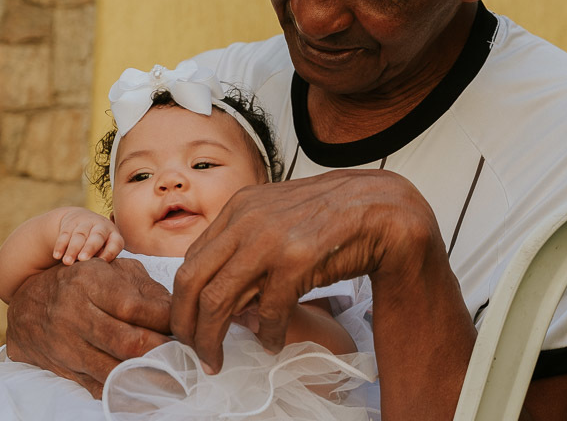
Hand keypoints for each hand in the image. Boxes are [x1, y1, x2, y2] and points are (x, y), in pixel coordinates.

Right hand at [5, 257, 171, 397]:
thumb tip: (178, 310)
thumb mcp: (112, 270)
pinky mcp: (64, 370)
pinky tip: (147, 386)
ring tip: (174, 371)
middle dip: (163, 350)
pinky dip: (126, 390)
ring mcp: (67, 346)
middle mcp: (75, 314)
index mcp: (89, 282)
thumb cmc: (82, 282)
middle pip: (127, 342)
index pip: (134, 306)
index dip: (166, 319)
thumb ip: (146, 287)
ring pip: (114, 369)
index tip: (184, 324)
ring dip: (149, 373)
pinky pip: (99, 387)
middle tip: (185, 351)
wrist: (27, 305)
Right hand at [52, 209, 123, 264]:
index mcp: (114, 234)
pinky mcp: (70, 223)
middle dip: (89, 248)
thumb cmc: (98, 243)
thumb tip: (97, 274)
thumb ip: (102, 258)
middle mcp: (101, 226)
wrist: (82, 219)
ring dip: (72, 249)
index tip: (102, 263)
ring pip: (79, 235)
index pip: (115, 243)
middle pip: (97, 236)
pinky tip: (57, 255)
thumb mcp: (105, 248)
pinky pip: (64, 234)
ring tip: (67, 262)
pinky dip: (60, 245)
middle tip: (83, 259)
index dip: (110, 253)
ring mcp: (86, 223)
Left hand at [170, 169, 437, 370]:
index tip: (190, 325)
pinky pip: (268, 310)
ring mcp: (270, 238)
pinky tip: (272, 343)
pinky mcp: (296, 259)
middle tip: (193, 350)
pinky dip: (267, 334)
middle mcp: (247, 219)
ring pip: (219, 299)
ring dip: (213, 338)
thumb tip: (222, 288)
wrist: (382, 208)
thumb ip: (247, 244)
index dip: (184, 299)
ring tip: (217, 359)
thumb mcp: (279, 217)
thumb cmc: (333, 217)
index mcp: (240, 207)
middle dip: (186, 324)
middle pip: (192, 280)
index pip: (192, 259)